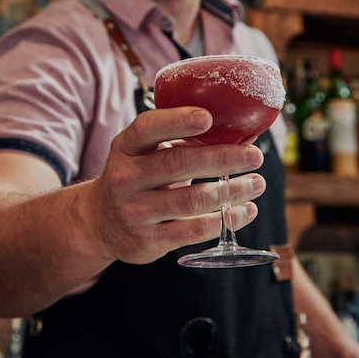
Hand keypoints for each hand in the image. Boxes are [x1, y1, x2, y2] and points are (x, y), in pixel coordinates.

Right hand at [84, 106, 265, 264]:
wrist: (100, 223)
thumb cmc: (137, 178)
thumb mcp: (145, 154)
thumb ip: (180, 141)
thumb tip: (241, 133)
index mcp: (125, 147)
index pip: (147, 128)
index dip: (177, 121)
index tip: (208, 117)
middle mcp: (125, 178)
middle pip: (178, 164)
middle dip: (222, 158)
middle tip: (254, 155)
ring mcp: (135, 211)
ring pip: (191, 199)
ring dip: (231, 191)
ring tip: (257, 183)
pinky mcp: (148, 240)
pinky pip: (193, 229)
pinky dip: (226, 219)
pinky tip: (245, 211)